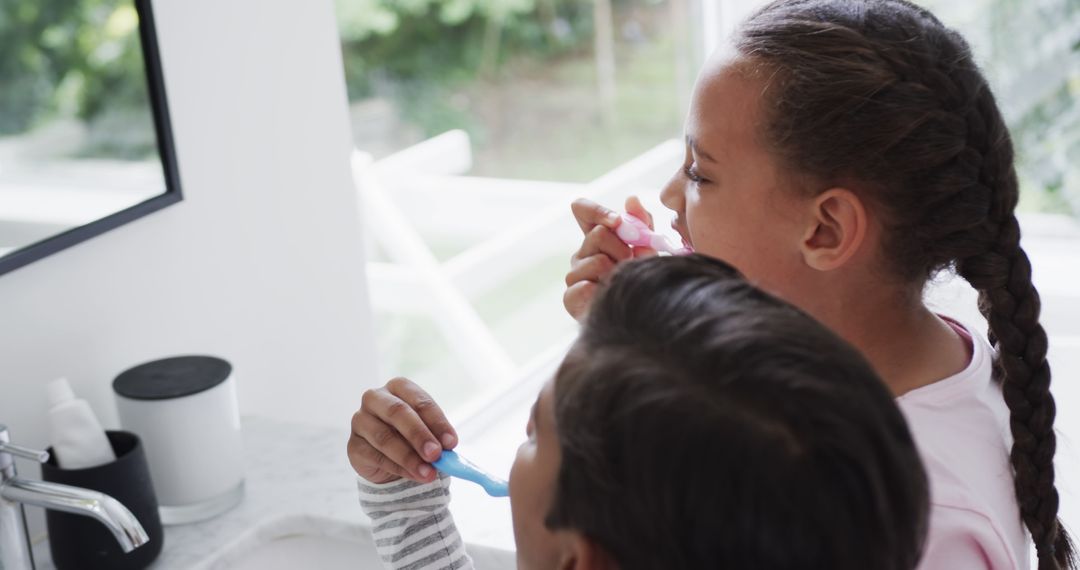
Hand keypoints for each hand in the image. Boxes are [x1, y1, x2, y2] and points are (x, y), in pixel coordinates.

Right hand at [347, 377, 457, 483]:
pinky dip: (398, 468)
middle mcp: (375, 398)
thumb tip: (447, 451)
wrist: (388, 459)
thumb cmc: (411, 437)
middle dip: (419, 435)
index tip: (451, 443)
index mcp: (398, 387)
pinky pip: (375, 457)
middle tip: (436, 455)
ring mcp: (360, 420)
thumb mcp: (427, 433)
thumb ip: (436, 439)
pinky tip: (413, 475)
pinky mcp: (353, 445)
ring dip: (409, 458)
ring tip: (428, 473)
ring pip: (385, 438)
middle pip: (397, 413)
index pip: (419, 401)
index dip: (437, 422)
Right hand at [564, 196, 656, 319]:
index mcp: (596, 237)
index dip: (596, 210)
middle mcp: (582, 253)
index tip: (616, 221)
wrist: (645, 315)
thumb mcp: (648, 248)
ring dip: (618, 272)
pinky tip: (609, 297)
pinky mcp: (570, 296)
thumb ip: (641, 223)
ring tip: (623, 283)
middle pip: (598, 234)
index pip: (582, 210)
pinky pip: (585, 285)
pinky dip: (603, 290)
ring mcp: (574, 274)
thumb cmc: (642, 280)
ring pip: (597, 260)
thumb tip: (631, 200)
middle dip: (623, 248)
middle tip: (632, 263)